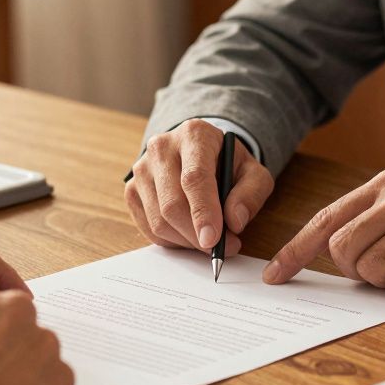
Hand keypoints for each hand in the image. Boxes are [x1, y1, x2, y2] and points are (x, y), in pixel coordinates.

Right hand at [125, 119, 273, 255]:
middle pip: (172, 203)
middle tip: (220, 248)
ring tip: (208, 239)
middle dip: (196, 235)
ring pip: (159, 220)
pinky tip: (189, 234)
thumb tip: (234, 222)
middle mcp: (161, 147)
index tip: (213, 240)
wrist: (200, 155)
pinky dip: (171, 240)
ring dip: (186, 240)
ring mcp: (142, 168)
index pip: (194, 177)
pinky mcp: (132, 189)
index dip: (203, 212)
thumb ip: (250, 195)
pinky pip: (148, 227)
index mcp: (194, 135)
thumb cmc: (228, 165)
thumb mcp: (253, 173)